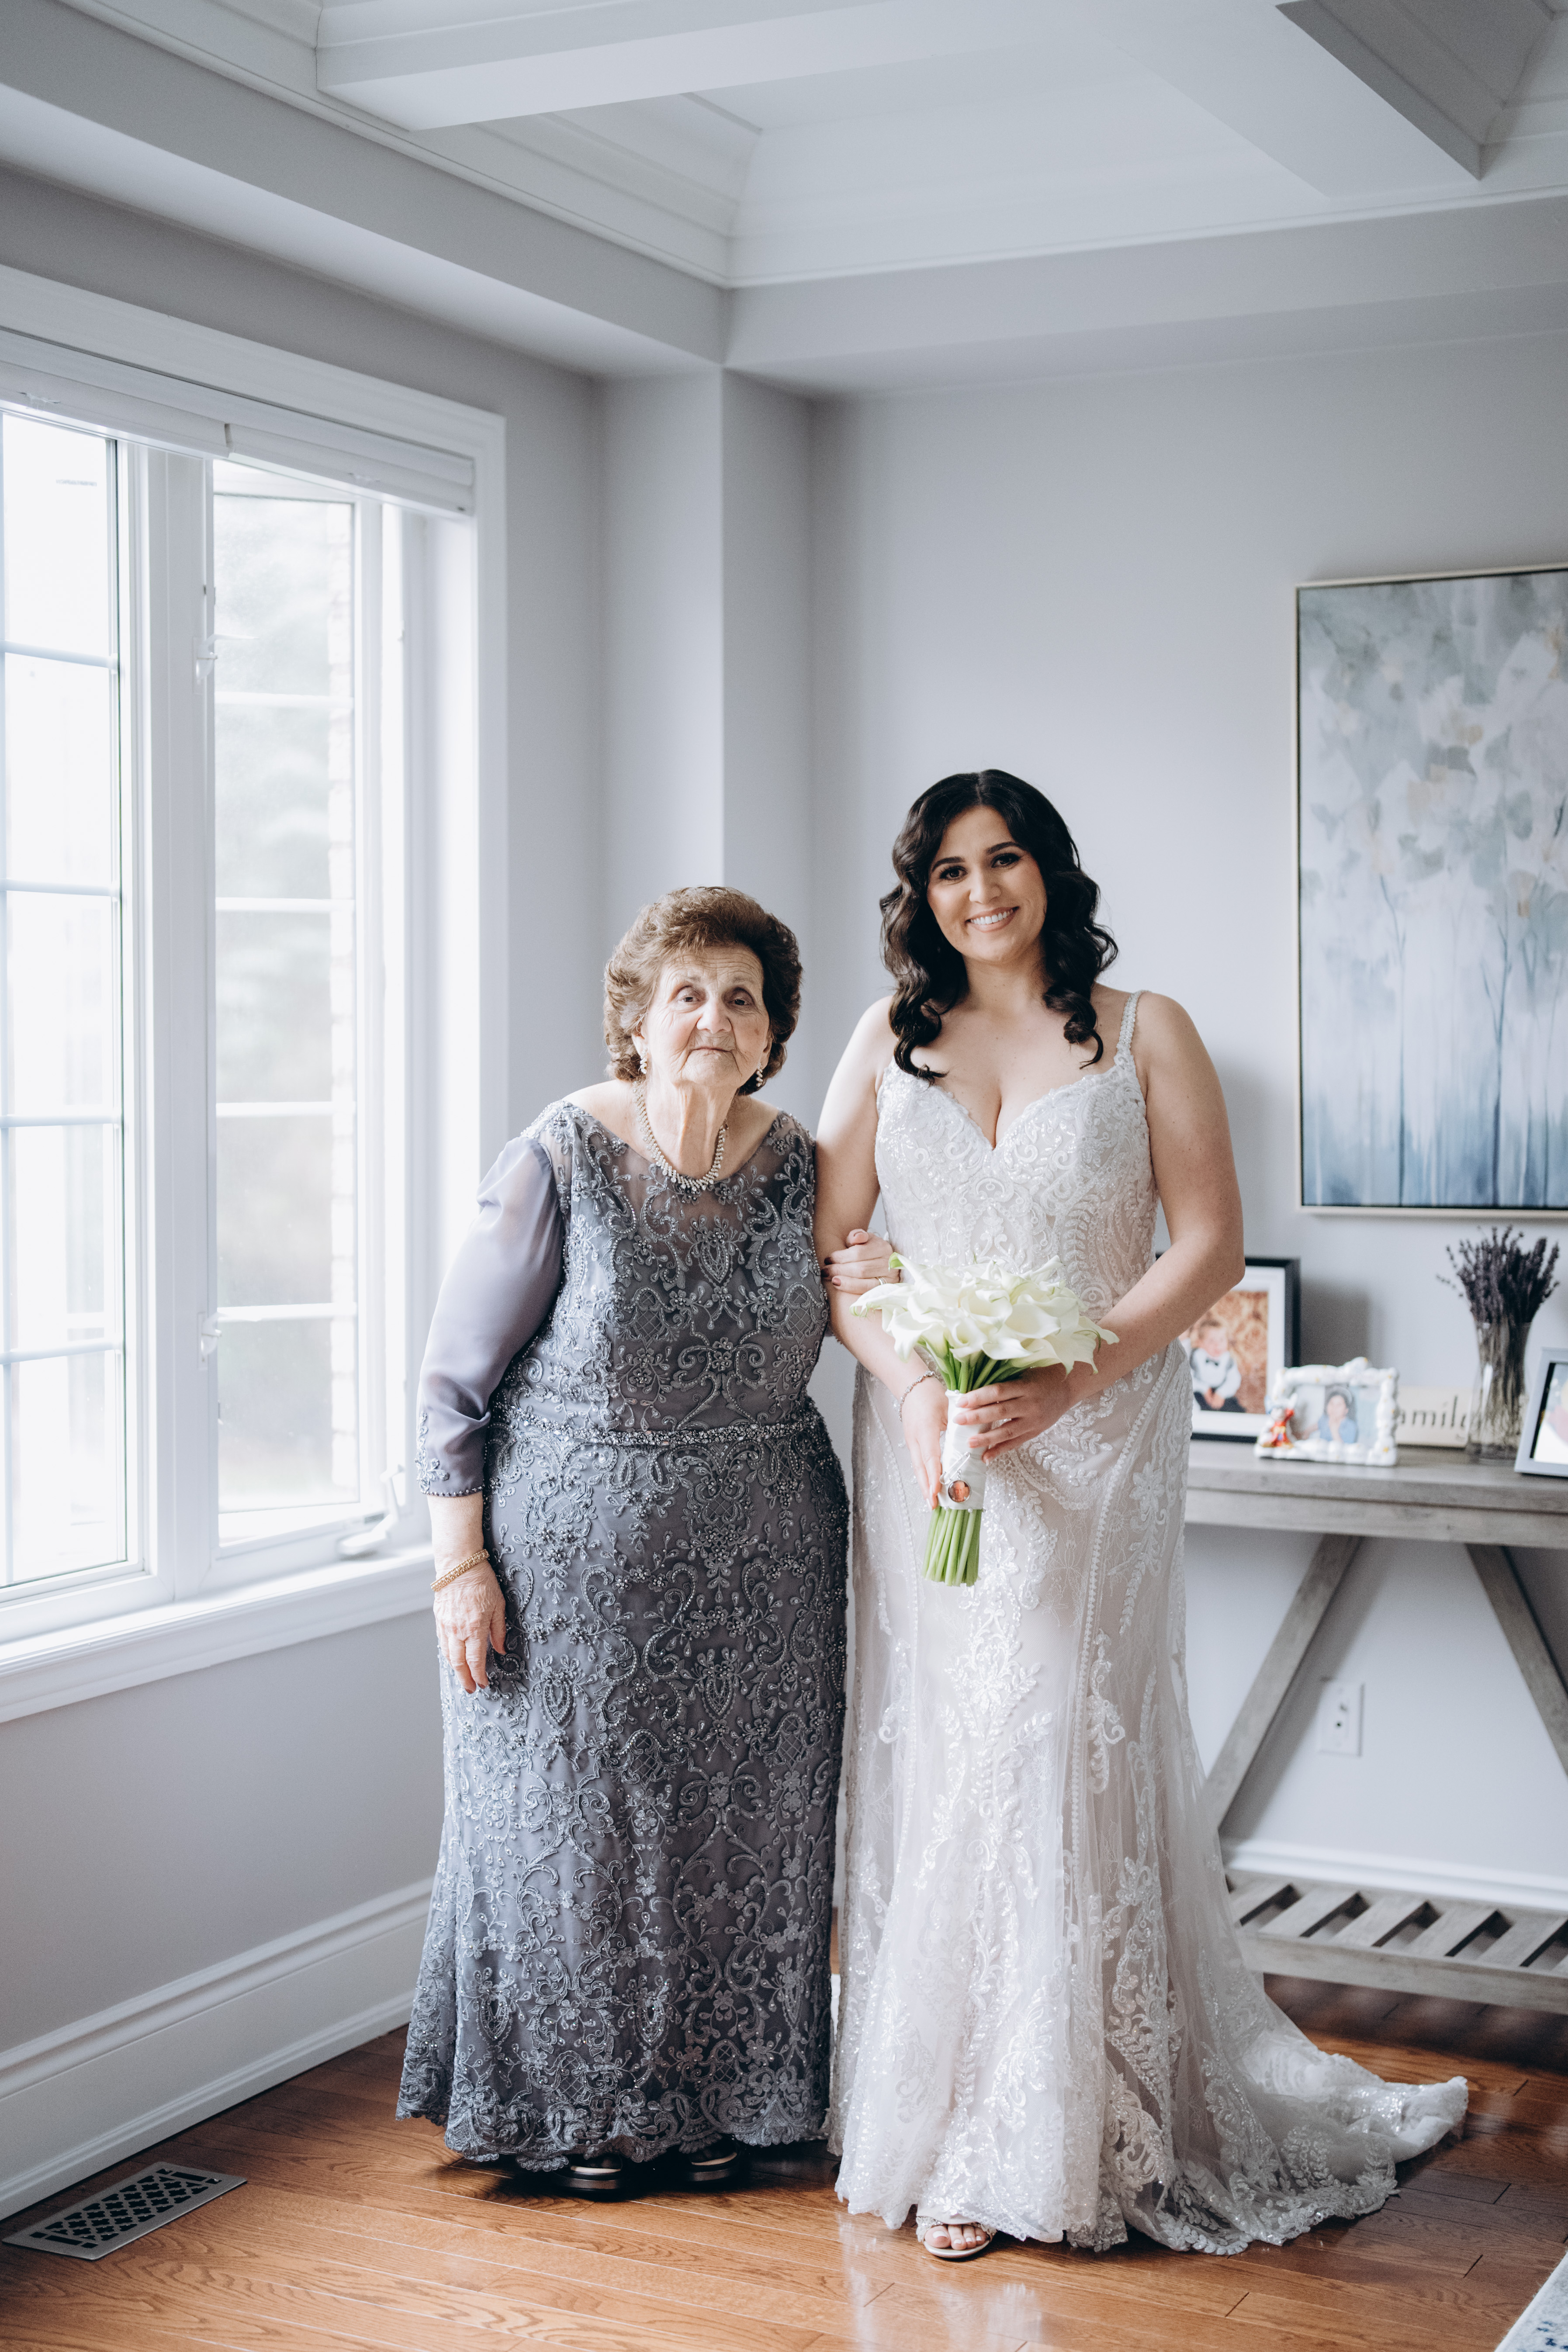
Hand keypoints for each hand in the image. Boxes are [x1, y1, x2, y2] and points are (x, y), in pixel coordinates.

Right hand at [433, 1562, 507, 1692]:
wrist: (459, 1565)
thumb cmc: (482, 1582)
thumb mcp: (498, 1605)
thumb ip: (498, 1630)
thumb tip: (500, 1649)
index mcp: (474, 1628)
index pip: (476, 1660)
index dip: (479, 1675)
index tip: (483, 1684)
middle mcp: (458, 1630)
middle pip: (458, 1663)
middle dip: (465, 1679)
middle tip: (470, 1689)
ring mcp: (446, 1625)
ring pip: (447, 1654)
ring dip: (455, 1669)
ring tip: (462, 1677)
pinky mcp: (438, 1618)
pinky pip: (441, 1642)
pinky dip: (446, 1653)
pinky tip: (452, 1657)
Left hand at [824, 1229, 895, 1294]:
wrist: (882, 1264)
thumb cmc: (868, 1251)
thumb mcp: (864, 1240)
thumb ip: (857, 1235)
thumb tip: (855, 1238)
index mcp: (883, 1247)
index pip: (859, 1253)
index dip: (840, 1257)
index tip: (828, 1259)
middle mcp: (889, 1263)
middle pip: (860, 1268)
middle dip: (839, 1270)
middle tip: (825, 1271)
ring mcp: (889, 1279)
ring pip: (864, 1281)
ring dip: (845, 1281)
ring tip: (831, 1279)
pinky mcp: (886, 1290)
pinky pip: (867, 1292)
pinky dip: (852, 1289)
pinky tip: (840, 1286)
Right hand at [898, 1374, 946, 1507]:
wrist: (912, 1385)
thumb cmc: (932, 1394)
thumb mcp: (948, 1408)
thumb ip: (958, 1427)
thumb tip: (973, 1444)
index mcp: (925, 1429)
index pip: (930, 1457)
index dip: (934, 1475)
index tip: (937, 1490)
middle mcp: (915, 1438)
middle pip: (920, 1467)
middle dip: (927, 1487)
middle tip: (933, 1505)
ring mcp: (911, 1441)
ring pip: (917, 1467)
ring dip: (924, 1484)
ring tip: (931, 1501)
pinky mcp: (911, 1441)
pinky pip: (917, 1462)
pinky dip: (923, 1475)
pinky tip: (929, 1485)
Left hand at [948, 1365, 1093, 1460]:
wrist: (1069, 1386)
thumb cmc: (1043, 1375)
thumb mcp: (1024, 1372)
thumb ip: (1004, 1380)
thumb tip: (974, 1386)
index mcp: (1025, 1386)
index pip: (998, 1391)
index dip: (978, 1397)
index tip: (960, 1401)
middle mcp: (1030, 1404)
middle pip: (1000, 1411)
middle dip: (977, 1417)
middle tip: (958, 1421)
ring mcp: (1034, 1420)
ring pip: (1007, 1431)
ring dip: (987, 1439)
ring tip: (969, 1443)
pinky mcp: (1036, 1431)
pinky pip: (1016, 1443)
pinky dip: (1000, 1450)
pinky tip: (986, 1457)